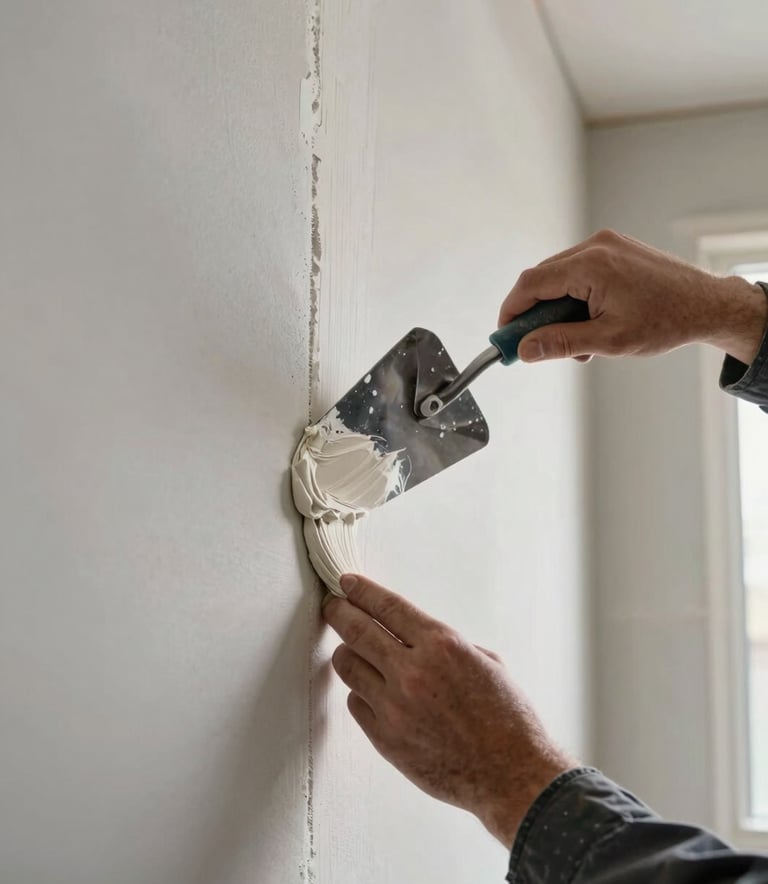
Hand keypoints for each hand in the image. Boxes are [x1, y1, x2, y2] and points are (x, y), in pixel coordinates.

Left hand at [322, 574, 574, 848]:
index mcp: (441, 645)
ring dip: (346, 653)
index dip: (362, 591)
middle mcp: (412, 672)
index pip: (387, 606)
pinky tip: (369, 691)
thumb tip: (416, 639)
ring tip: (348, 650)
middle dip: (339, 612)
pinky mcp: (385, 738)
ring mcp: (395, 707)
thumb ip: (446, 646)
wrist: (510, 773)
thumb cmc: (506, 718)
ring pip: (349, 666)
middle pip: (357, 630)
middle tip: (333, 606)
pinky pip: (355, 703)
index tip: (347, 583)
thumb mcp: (486, 662)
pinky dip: (360, 693)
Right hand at [499, 229, 767, 364]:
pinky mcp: (615, 249)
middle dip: (534, 314)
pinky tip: (588, 322)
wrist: (707, 305)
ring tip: (576, 341)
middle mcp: (596, 247)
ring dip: (556, 309)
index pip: (531, 284)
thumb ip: (561, 343)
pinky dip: (574, 297)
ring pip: (560, 276)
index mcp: (591, 265)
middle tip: (534, 344)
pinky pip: (579, 271)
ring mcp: (606, 244)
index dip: (512, 311)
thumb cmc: (666, 321)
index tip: (505, 335)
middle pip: (542, 278)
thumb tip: (525, 350)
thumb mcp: (608, 340)